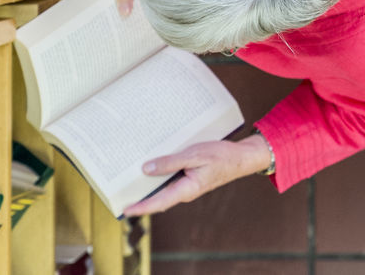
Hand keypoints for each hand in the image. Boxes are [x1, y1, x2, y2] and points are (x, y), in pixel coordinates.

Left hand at [122, 135, 272, 216]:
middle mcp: (186, 191)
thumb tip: (147, 169)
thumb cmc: (221, 156)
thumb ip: (170, 163)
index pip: (159, 203)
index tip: (125, 209)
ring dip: (150, 187)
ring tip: (132, 181)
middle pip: (159, 199)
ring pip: (165, 189)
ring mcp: (188, 185)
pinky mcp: (191, 178)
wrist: (242, 157)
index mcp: (187, 189)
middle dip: (141, 199)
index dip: (141, 207)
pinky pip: (172, 181)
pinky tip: (153, 168)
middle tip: (122, 195)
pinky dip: (160, 177)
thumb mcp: (194, 155)